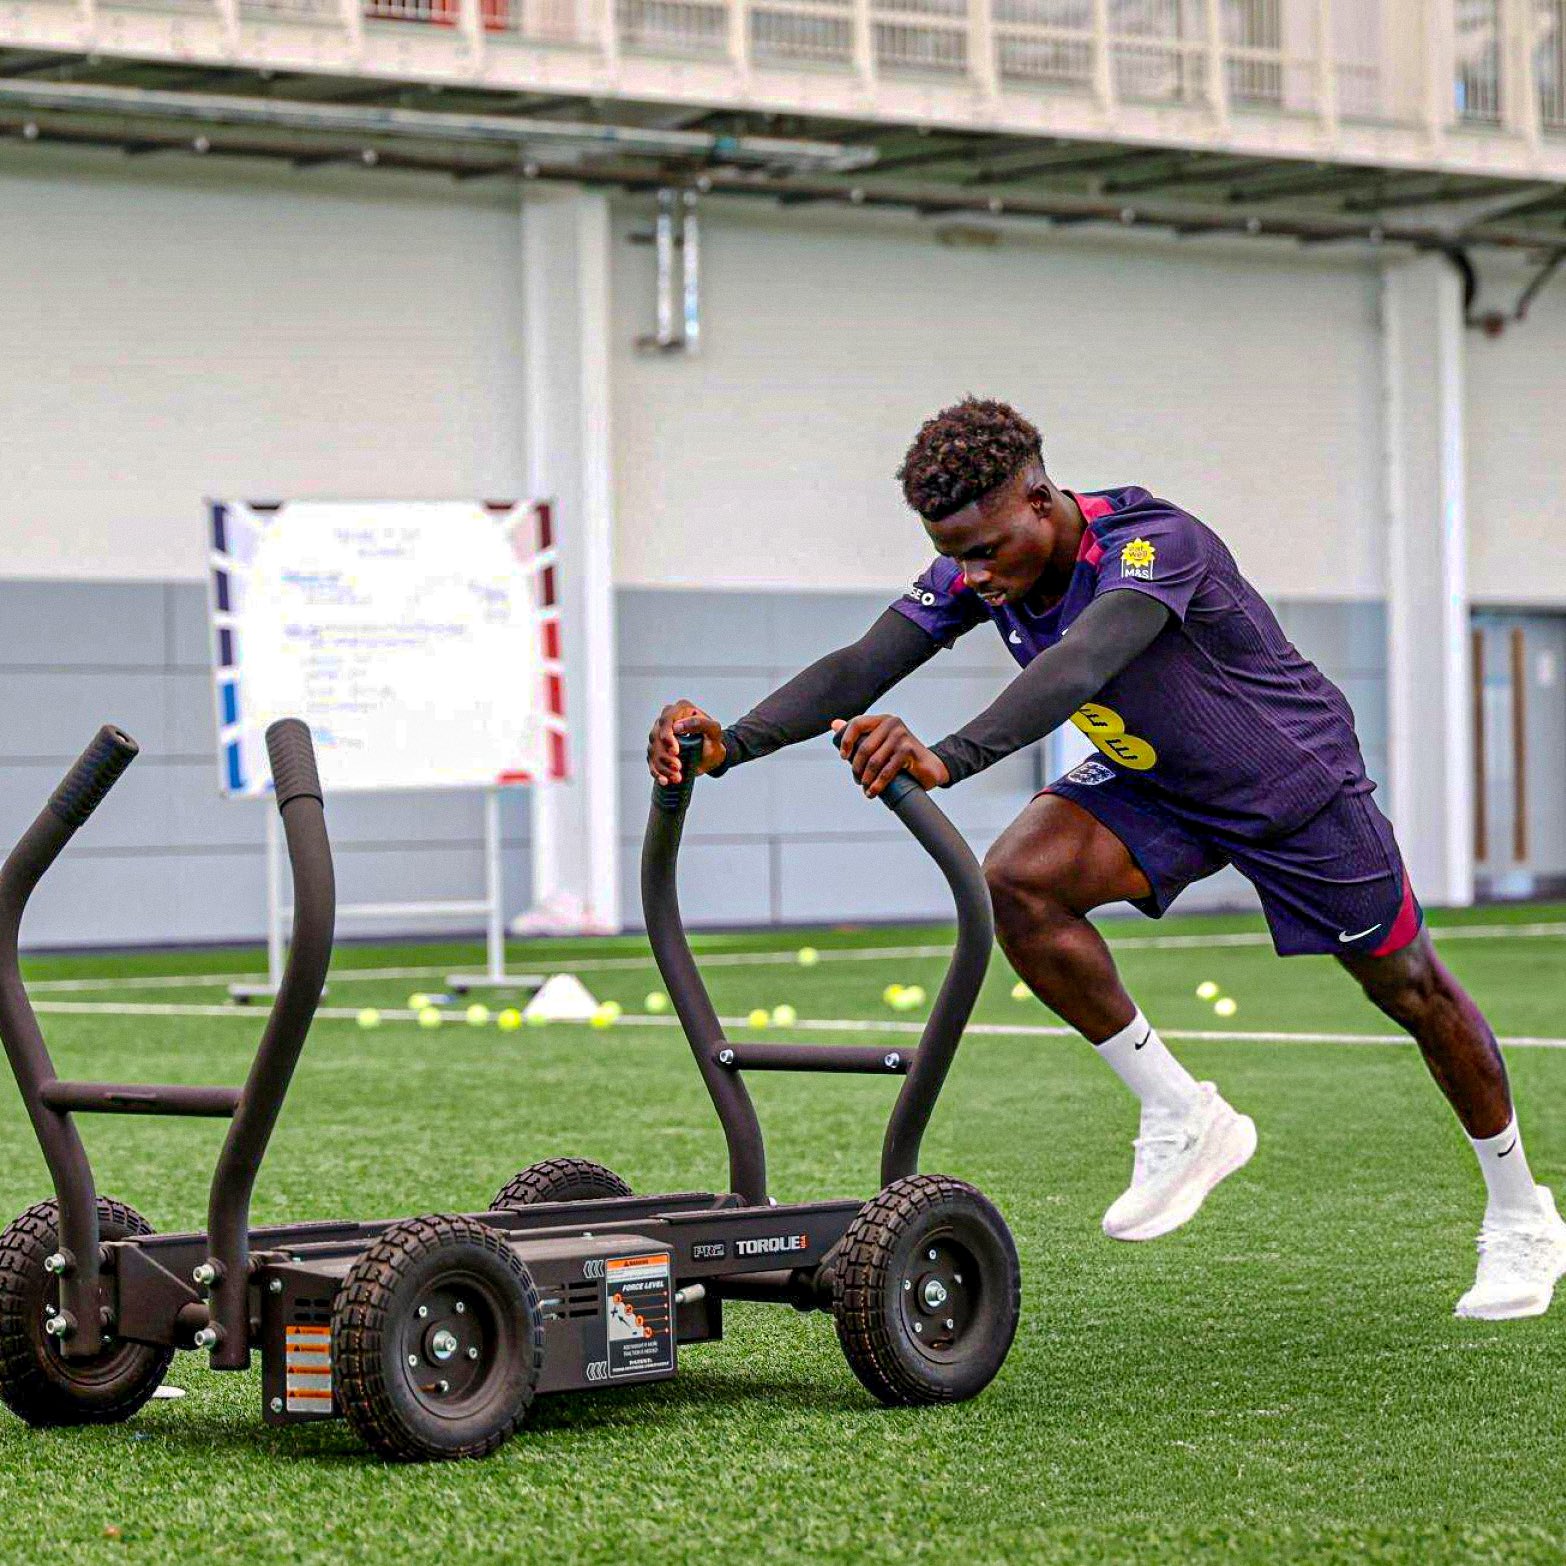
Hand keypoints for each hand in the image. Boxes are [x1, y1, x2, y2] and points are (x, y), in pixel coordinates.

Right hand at [648, 701, 726, 784]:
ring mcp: (660, 735)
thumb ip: (701, 723)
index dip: (667, 736)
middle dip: (665, 755)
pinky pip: (651, 761)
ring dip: (662, 766)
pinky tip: (664, 780)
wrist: (712, 755)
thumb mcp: (714, 730)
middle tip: (678, 767)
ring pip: (652, 750)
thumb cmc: (713, 740)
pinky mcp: (658, 750)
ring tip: (677, 776)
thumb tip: (677, 726)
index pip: (666, 720)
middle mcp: (667, 720)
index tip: (675, 751)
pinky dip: (657, 772)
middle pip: (655, 737)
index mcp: (680, 710)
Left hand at [831, 715, 949, 797]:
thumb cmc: (902, 755)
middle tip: (858, 780)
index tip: (844, 757)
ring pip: (874, 761)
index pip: (857, 724)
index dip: (846, 741)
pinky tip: (874, 791)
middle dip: (857, 768)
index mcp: (882, 720)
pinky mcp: (908, 750)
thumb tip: (834, 724)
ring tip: (866, 789)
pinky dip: (878, 784)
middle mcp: (891, 724)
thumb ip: (858, 733)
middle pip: (864, 748)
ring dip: (867, 779)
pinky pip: (886, 770)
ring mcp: (901, 736)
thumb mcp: (879, 742)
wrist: (929, 766)